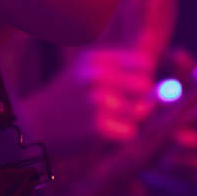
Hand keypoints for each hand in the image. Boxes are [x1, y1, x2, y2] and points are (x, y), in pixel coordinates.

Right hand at [17, 48, 155, 154]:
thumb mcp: (87, 76)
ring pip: (138, 113)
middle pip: (145, 85)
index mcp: (95, 58)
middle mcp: (96, 76)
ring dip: (126, 121)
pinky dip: (120, 136)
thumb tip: (162, 93)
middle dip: (141, 100)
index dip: (143, 78)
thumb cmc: (67, 101)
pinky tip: (100, 133)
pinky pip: (129, 133)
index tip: (134, 90)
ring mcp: (97, 101)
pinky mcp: (98, 127)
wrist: (33, 126)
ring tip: (102, 120)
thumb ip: (123, 79)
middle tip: (122, 109)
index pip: (142, 63)